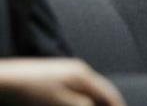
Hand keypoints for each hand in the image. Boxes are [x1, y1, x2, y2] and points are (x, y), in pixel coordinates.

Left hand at [0, 58, 124, 105]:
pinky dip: (80, 100)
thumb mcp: (63, 104)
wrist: (2, 80)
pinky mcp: (52, 77)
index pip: (109, 93)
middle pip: (99, 90)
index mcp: (83, 75)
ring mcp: (64, 72)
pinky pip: (75, 90)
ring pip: (87, 91)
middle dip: (106, 104)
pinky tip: (76, 104)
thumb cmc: (29, 92)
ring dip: (93, 102)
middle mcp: (77, 70)